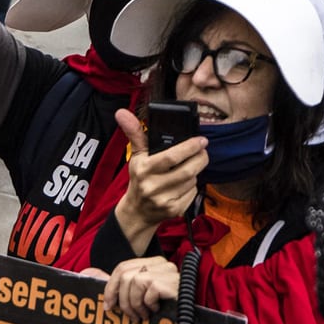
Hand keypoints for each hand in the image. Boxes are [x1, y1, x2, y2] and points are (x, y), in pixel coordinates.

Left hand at [101, 256, 182, 321]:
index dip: (111, 287)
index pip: (123, 267)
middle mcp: (161, 264)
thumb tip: (86, 272)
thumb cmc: (164, 312)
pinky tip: (156, 311)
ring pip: (134, 281)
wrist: (190, 323)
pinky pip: (147, 289)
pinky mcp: (172, 281)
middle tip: (131, 316)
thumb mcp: (137, 298)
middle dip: (122, 299)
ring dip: (135, 305)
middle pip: (125, 274)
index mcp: (153, 264)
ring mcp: (168, 271)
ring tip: (144, 315)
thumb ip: (115, 285)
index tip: (109, 306)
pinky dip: (148, 304)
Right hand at [112, 106, 207, 247]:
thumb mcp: (137, 155)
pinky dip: (193, 186)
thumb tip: (121, 112)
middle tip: (202, 151)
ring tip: (189, 167)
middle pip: (187, 170)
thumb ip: (134, 132)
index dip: (190, 147)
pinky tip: (185, 183)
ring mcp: (164, 200)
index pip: (171, 157)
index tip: (201, 140)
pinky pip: (193, 193)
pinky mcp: (175, 210)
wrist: (137, 212)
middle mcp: (153, 186)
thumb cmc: (139, 178)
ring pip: (192, 181)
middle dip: (200, 158)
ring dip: (195, 172)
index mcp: (144, 169)